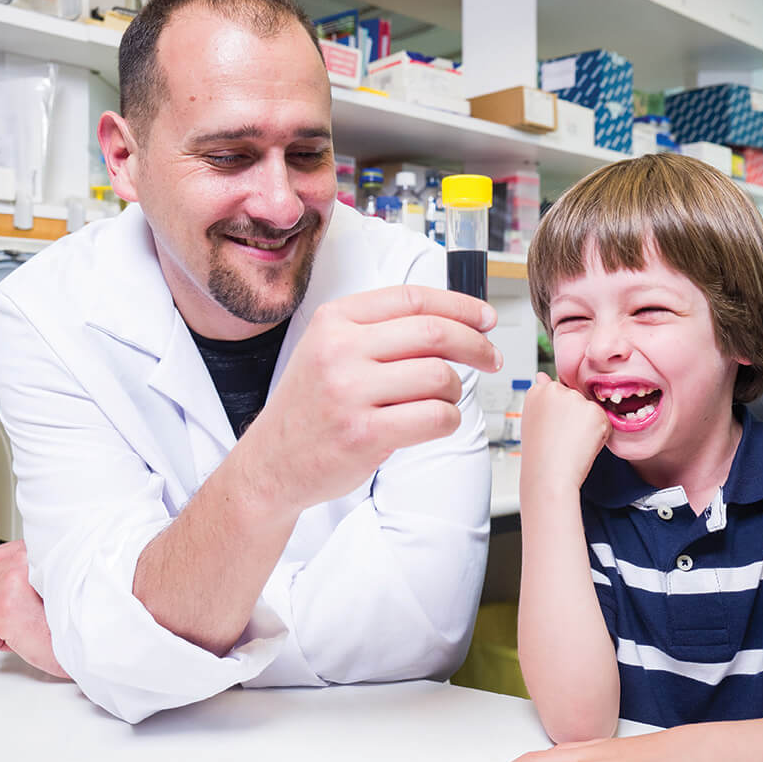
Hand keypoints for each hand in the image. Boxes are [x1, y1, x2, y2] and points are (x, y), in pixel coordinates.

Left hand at [0, 540, 68, 678]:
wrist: (88, 640)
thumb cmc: (76, 617)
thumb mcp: (51, 581)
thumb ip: (26, 572)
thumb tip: (0, 579)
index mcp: (31, 552)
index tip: (7, 599)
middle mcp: (20, 561)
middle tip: (23, 615)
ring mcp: (10, 584)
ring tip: (26, 625)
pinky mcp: (4, 609)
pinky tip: (21, 636)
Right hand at [240, 285, 500, 513]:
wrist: (271, 463)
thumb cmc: (312, 407)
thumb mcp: (329, 350)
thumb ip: (380, 331)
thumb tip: (456, 319)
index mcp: (334, 320)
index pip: (413, 298)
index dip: (460, 306)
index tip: (486, 319)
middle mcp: (339, 350)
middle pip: (434, 332)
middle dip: (476, 345)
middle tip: (491, 358)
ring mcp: (349, 392)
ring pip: (440, 376)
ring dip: (456, 390)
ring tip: (443, 400)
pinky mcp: (364, 433)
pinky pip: (435, 417)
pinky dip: (448, 419)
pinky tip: (436, 422)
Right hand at [521, 372, 610, 498]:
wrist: (548, 475)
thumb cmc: (540, 454)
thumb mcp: (534, 419)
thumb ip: (543, 397)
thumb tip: (542, 375)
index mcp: (537, 390)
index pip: (560, 394)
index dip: (559, 416)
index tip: (552, 430)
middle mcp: (556, 389)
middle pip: (577, 400)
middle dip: (575, 418)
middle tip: (560, 438)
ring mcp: (576, 399)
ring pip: (592, 411)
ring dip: (588, 427)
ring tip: (570, 442)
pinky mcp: (594, 412)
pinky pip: (605, 422)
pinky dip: (599, 436)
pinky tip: (582, 445)